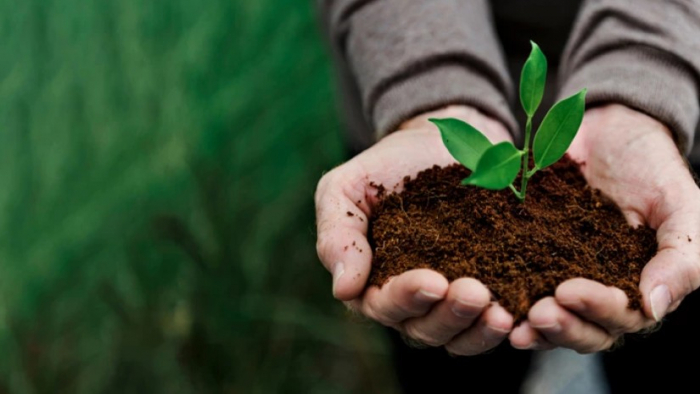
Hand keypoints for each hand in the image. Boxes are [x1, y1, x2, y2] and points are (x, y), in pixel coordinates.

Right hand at [315, 106, 514, 354]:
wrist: (440, 142)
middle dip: (449, 315)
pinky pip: (492, 321)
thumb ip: (338, 235)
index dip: (407, 297)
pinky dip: (504, 324)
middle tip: (475, 293)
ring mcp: (450, 299)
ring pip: (460, 336)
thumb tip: (343, 290)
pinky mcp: (488, 287)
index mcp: (372, 283)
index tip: (433, 281)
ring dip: (479, 330)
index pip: (384, 304)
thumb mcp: (346, 189)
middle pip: (425, 329)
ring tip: (501, 313)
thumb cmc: (385, 167)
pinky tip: (520, 314)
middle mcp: (411, 301)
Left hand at [510, 104, 699, 352]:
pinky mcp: (528, 259)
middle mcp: (598, 292)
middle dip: (561, 327)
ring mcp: (560, 277)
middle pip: (582, 329)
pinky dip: (505, 296)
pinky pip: (516, 286)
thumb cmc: (652, 168)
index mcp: (638, 288)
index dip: (597, 310)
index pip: (622, 317)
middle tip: (537, 313)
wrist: (606, 131)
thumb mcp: (680, 204)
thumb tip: (654, 307)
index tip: (568, 291)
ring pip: (549, 319)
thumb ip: (682, 256)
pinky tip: (488, 299)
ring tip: (511, 321)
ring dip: (532, 326)